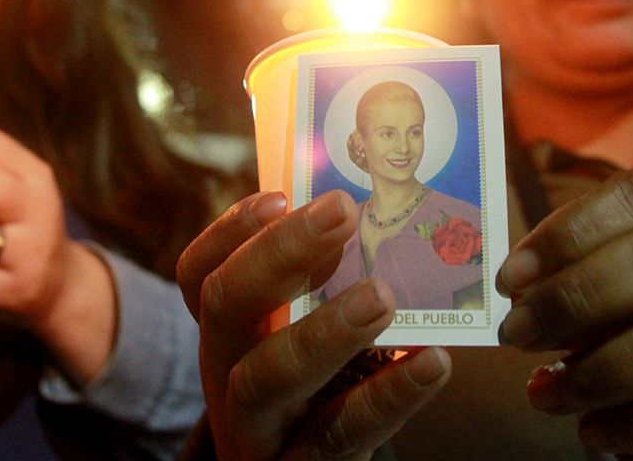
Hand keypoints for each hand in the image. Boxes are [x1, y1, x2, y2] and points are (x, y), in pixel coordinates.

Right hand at [177, 189, 451, 460]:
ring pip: (266, 377)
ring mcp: (257, 430)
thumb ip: (322, 284)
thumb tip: (366, 208)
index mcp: (226, 334)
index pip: (200, 275)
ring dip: (323, 330)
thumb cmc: (321, 395)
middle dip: (280, 253)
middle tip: (342, 211)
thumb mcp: (302, 339)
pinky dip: (387, 397)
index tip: (279, 196)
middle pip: (226, 307)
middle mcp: (226, 373)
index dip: (229, 232)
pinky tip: (432, 364)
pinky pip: (337, 436)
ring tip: (381, 296)